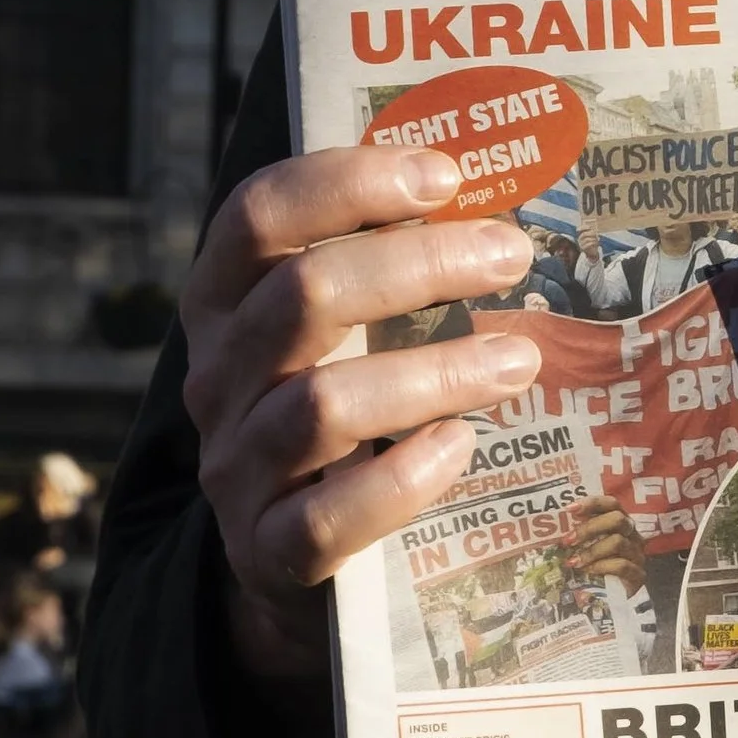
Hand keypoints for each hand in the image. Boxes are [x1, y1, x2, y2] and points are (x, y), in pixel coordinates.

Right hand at [181, 148, 536, 682]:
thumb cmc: (336, 409)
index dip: (347, 182)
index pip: (257, 215)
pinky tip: (458, 446)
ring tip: (520, 359)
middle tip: (510, 254)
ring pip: (323, 404)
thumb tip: (490, 203)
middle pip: (303, 295)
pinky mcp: (269, 550)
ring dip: (435, 373)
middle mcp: (218, 377)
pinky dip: (401, 479)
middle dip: (419, 264)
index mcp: (224, 303)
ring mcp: (237, 466)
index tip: (445, 176)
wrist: (283, 560)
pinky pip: (327, 516)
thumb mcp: (336, 334)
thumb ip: (380, 272)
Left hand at [562, 499, 645, 595]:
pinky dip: (601, 567)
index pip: (612, 504)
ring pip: (618, 542)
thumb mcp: (583, 549)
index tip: (569, 509)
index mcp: (619, 524)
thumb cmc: (593, 568)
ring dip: (592, 551)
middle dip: (590, 528)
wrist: (608, 600)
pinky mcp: (638, 574)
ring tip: (573, 562)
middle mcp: (631, 535)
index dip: (593, 503)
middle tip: (568, 540)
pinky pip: (622, 565)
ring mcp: (637, 554)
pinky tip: (588, 572)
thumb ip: (575, 536)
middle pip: (618, 519)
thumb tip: (552, 529)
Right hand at [577, 222, 601, 256]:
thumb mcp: (593, 237)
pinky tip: (596, 243)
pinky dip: (593, 243)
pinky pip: (588, 244)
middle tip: (596, 234)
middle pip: (584, 234)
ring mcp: (580, 244)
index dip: (584, 227)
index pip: (579, 230)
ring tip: (597, 240)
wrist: (592, 253)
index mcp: (580, 235)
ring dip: (593, 239)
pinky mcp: (583, 249)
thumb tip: (593, 229)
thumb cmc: (593, 244)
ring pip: (587, 239)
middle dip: (591, 233)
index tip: (590, 227)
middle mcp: (579, 239)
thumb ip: (592, 233)